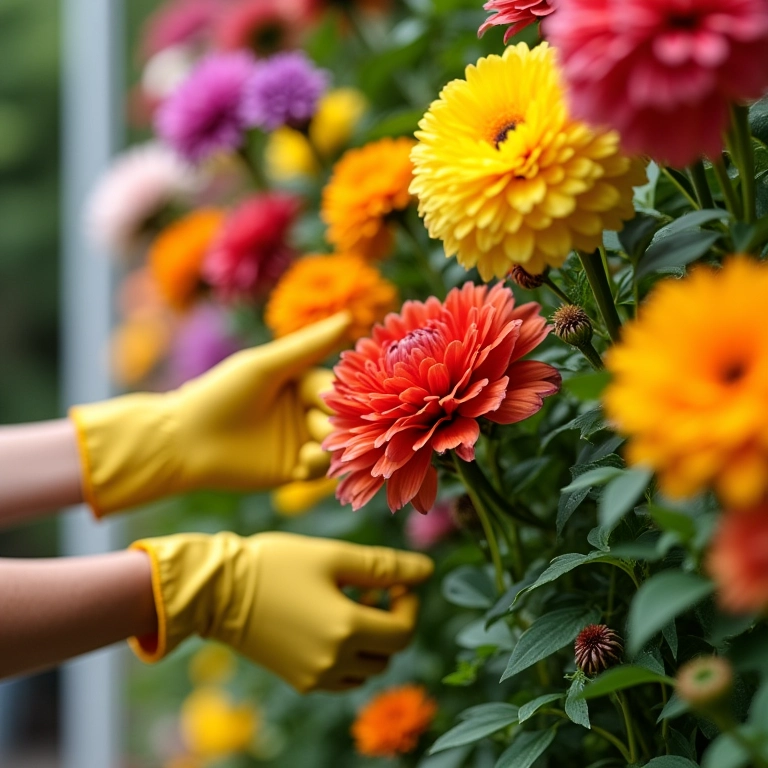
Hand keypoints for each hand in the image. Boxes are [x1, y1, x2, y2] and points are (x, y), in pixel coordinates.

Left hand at [69, 313, 348, 515]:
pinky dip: (317, 466)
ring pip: (336, 445)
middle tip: (316, 426)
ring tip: (308, 449)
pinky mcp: (292, 470)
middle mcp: (302, 410)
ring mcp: (299, 441)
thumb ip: (308, 345)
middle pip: (341, 418)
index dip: (340, 394)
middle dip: (338, 424)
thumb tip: (349, 317)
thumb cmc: (220, 395)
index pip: (336, 387)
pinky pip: (321, 470)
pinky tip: (300, 463)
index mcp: (298, 382)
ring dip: (329, 446)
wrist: (183, 442)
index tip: (329, 399)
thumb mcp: (266, 366)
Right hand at [130, 532, 433, 692]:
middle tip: (373, 589)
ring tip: (351, 604)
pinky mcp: (298, 681)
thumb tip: (427, 570)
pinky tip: (330, 623)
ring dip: (372, 640)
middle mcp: (334, 662)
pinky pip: (342, 677)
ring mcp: (314, 677)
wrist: (216, 592)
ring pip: (368, 668)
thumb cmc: (275, 564)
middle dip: (392, 620)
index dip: (409, 605)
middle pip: (389, 653)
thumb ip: (384, 566)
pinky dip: (350, 655)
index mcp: (346, 630)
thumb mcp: (333, 557)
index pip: (404, 631)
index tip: (395, 581)